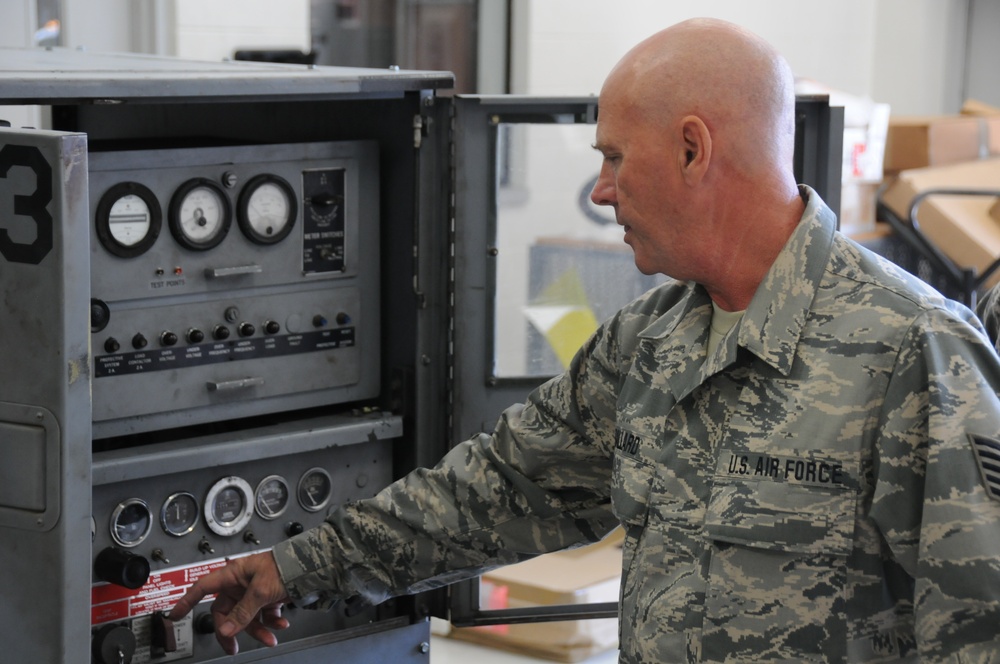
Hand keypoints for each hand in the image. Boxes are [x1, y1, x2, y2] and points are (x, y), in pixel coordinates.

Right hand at [168, 551, 291, 655]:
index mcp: (233, 574)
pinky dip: (271, 621)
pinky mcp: (267, 596)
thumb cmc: (284, 566)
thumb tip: (225, 630)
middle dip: (233, 630)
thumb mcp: (260, 591)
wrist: (312, 565)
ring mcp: (253, 590)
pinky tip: (281, 624)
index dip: (187, 601)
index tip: (174, 615)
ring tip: (271, 638)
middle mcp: (240, 582)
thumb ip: (242, 613)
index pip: (203, 588)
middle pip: (226, 611)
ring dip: (258, 629)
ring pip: (247, 616)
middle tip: (234, 647)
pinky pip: (262, 614)